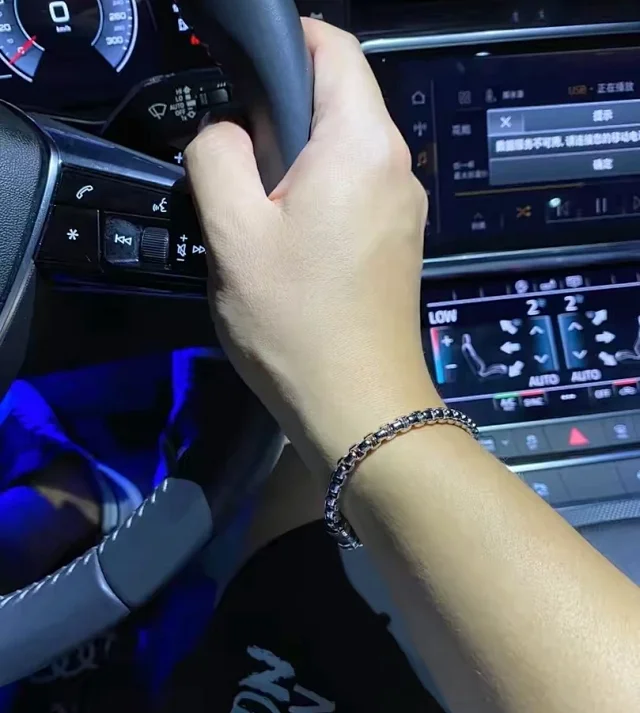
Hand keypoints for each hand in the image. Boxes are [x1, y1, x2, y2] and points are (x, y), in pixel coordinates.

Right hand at [186, 20, 439, 470]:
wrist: (360, 407)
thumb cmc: (296, 322)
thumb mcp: (232, 233)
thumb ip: (217, 156)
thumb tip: (226, 132)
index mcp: (362, 144)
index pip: (334, 46)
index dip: (286, 41)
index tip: (240, 73)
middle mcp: (397, 165)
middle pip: (338, 100)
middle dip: (281, 115)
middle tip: (235, 166)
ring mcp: (404, 207)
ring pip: (343, 151)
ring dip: (295, 163)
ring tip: (257, 216)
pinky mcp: (399, 242)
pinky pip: (354, 192)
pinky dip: (318, 196)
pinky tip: (290, 244)